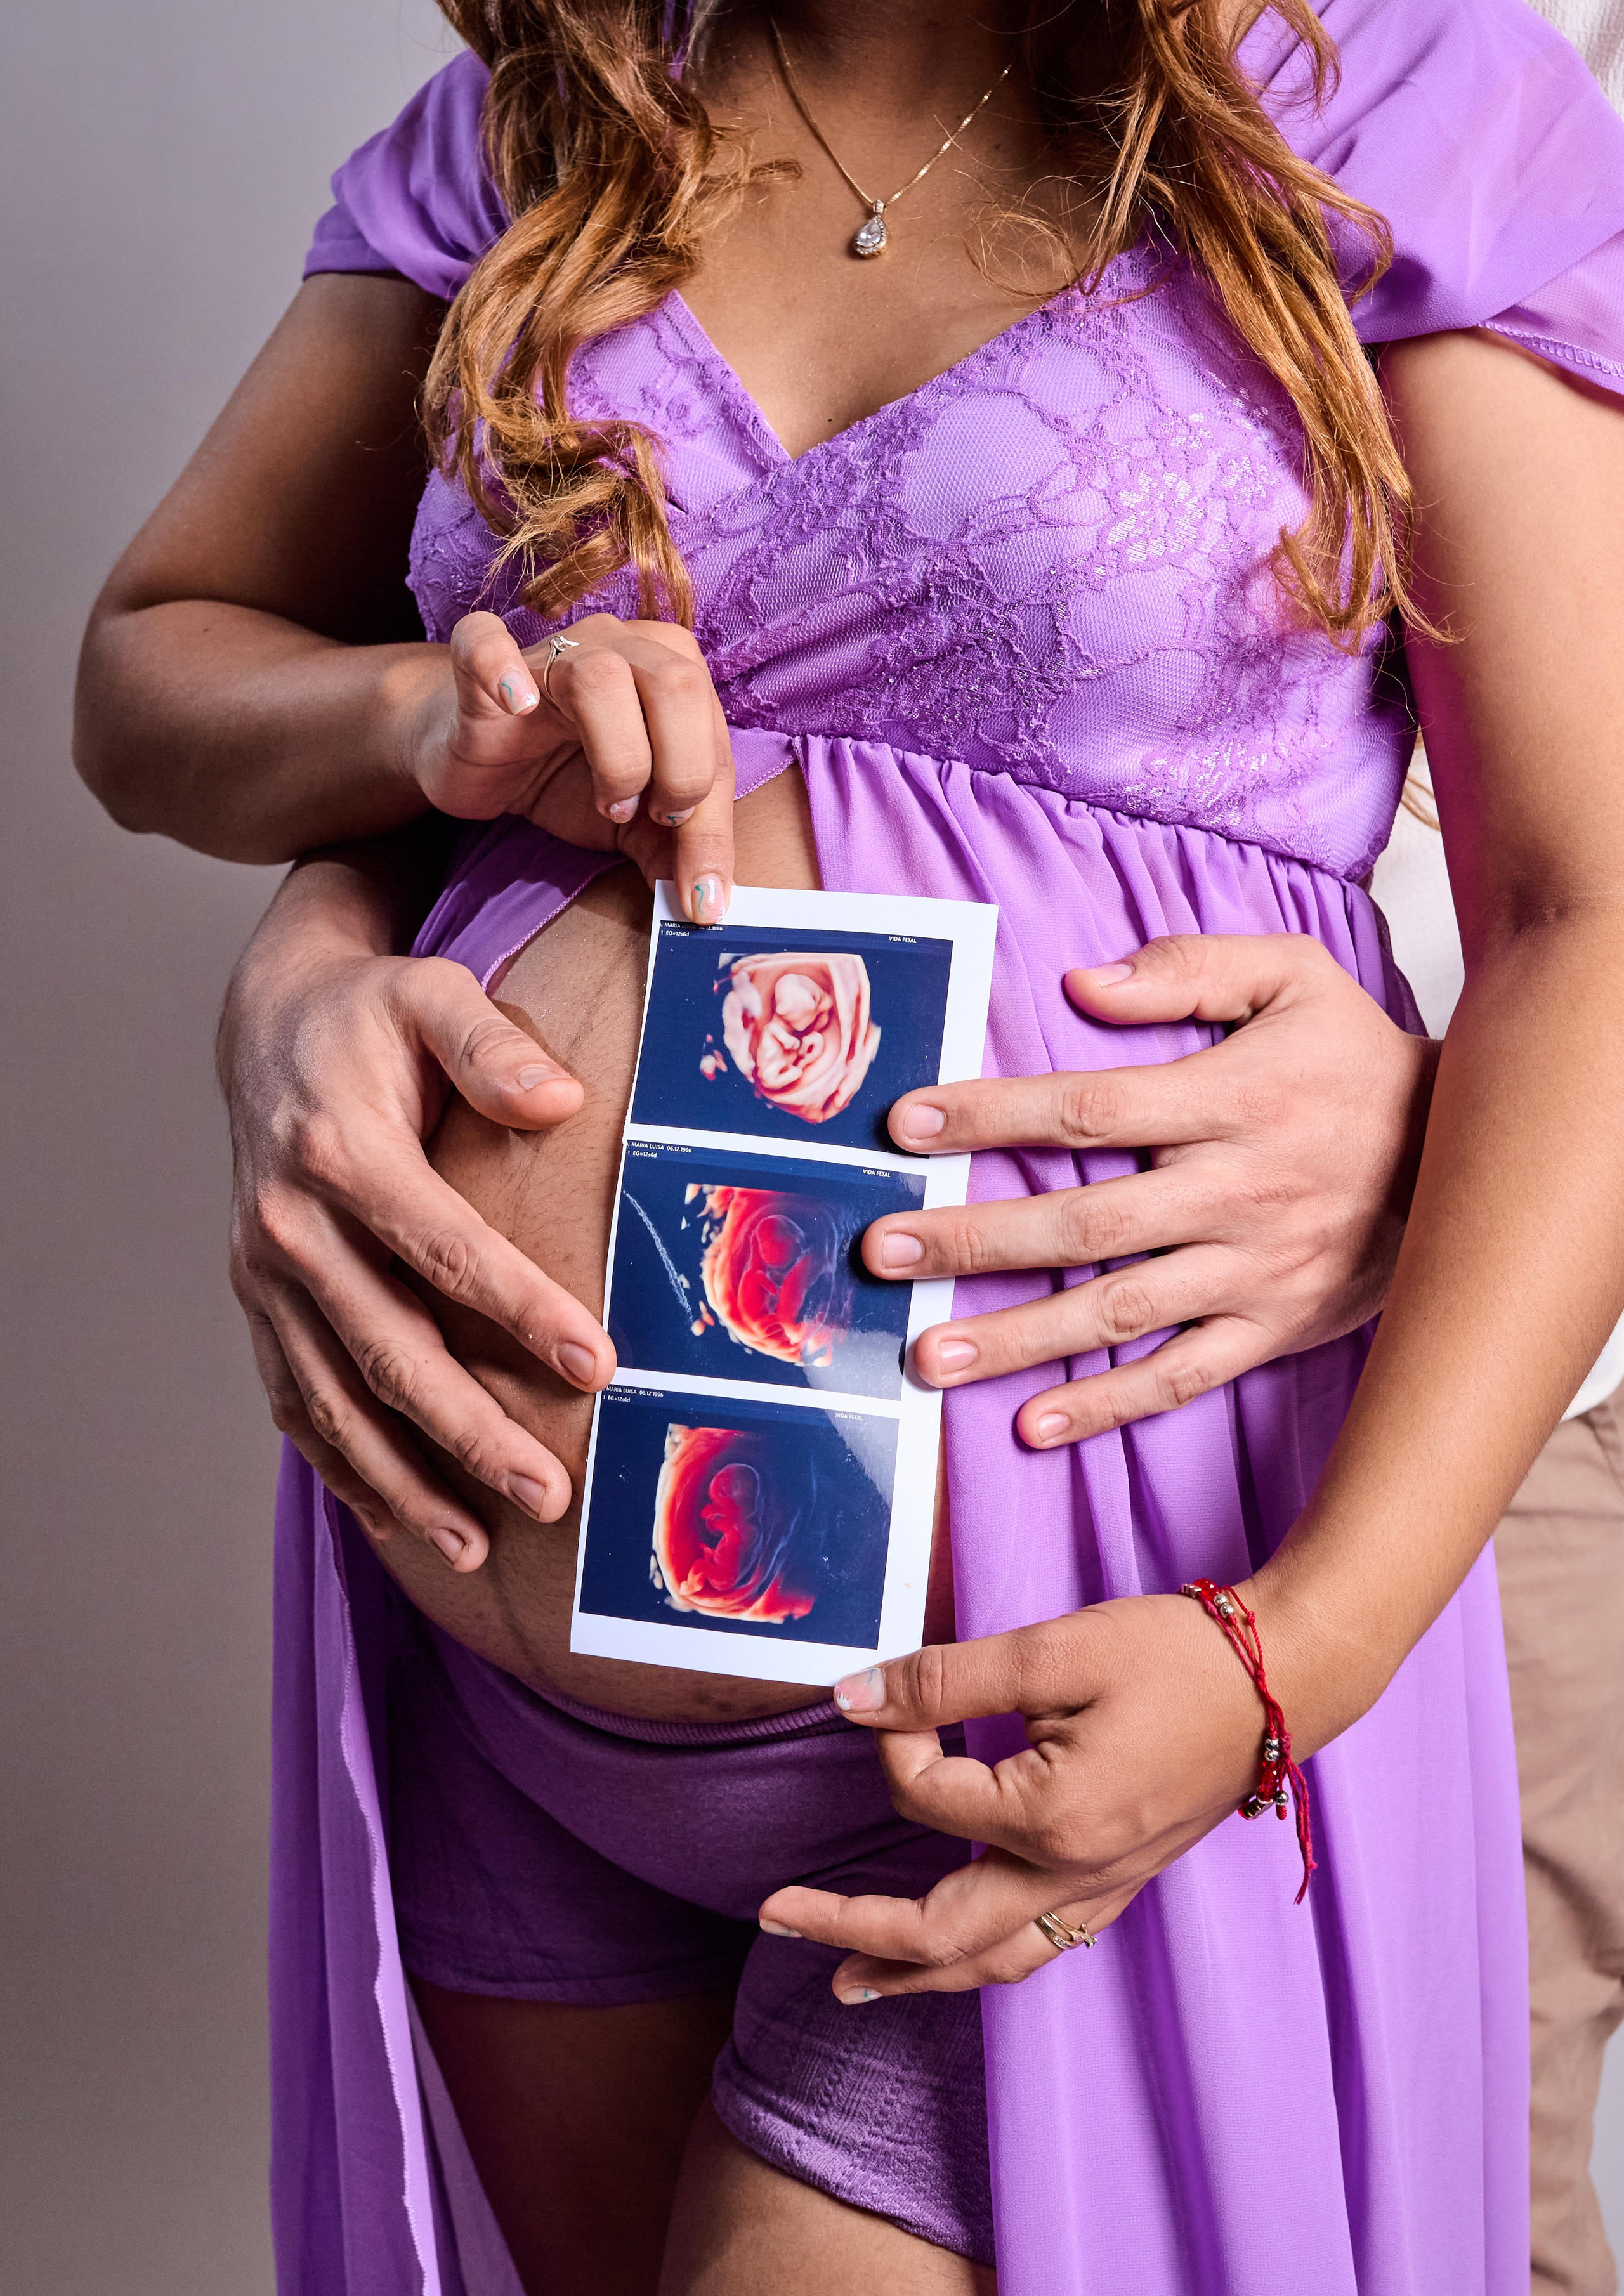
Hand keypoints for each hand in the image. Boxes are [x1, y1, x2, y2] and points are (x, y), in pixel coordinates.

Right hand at [222, 919, 614, 1571]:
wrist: (268, 1024)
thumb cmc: (369, 1014)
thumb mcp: (431, 993)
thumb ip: (492, 1046)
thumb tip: (560, 1099)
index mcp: (338, 1151)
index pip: (442, 1249)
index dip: (519, 1310)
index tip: (595, 1365)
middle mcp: (288, 1224)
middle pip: (386, 1347)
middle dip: (467, 1431)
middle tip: (550, 1492)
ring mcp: (263, 1274)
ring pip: (332, 1398)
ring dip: (402, 1479)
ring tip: (476, 1544)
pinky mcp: (257, 1303)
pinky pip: (294, 1401)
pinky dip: (343, 1467)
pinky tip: (401, 1519)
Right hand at [406, 611, 734, 922]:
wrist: (476, 758)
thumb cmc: (564, 777)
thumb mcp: (632, 823)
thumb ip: (673, 852)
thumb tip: (706, 903)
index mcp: (674, 674)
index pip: (716, 744)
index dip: (714, 826)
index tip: (705, 897)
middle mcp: (622, 646)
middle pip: (678, 688)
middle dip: (681, 773)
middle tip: (651, 820)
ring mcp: (552, 649)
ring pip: (603, 675)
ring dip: (616, 754)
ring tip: (607, 801)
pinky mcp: (481, 665)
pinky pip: (487, 642)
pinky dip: (502, 669)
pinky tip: (516, 705)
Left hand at [759, 1593, 1297, 1999]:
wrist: (1287, 1678)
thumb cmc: (1176, 1655)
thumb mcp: (1054, 1648)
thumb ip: (946, 1679)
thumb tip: (853, 1696)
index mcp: (1051, 1819)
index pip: (923, 1793)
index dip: (891, 1732)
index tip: (892, 1687)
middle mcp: (1073, 1876)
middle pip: (936, 1933)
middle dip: (847, 1928)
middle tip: (774, 1915)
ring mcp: (1103, 1889)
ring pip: (991, 1962)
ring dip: (911, 1974)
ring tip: (848, 1981)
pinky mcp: (1123, 1882)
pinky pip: (1040, 1947)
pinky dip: (982, 1961)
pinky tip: (957, 1950)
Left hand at [865, 933, 1436, 1443]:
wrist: (1468, 1155)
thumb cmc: (1359, 1061)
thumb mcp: (1295, 977)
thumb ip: (1190, 969)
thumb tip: (1084, 985)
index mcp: (1233, 1100)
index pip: (1089, 1109)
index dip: (993, 1115)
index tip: (909, 1123)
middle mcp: (1238, 1192)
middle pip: (1086, 1224)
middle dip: (976, 1241)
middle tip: (883, 1253)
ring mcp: (1255, 1272)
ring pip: (1121, 1312)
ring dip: (1021, 1338)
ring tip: (931, 1357)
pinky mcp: (1275, 1328)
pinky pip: (1183, 1375)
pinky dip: (1110, 1404)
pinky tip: (1035, 1423)